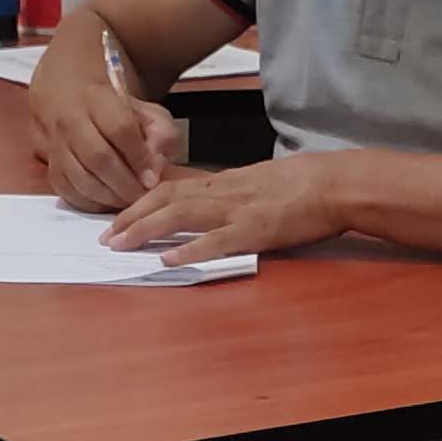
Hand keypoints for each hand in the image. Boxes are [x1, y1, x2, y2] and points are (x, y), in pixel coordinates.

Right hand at [32, 64, 181, 210]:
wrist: (67, 100)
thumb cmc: (115, 111)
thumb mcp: (147, 112)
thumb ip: (161, 135)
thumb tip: (155, 169)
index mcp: (98, 100)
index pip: (120, 129)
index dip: (139, 158)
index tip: (152, 179)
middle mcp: (71, 121)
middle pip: (98, 157)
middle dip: (125, 184)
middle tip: (142, 197)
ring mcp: (56, 146)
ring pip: (81, 178)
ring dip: (109, 197)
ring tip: (128, 201)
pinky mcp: (50, 168)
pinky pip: (68, 192)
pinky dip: (91, 203)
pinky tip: (108, 203)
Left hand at [100, 154, 350, 265]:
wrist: (335, 183)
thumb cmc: (303, 184)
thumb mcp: (258, 182)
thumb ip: (231, 193)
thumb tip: (206, 205)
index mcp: (224, 182)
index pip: (171, 187)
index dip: (139, 202)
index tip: (117, 218)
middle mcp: (223, 192)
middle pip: (165, 198)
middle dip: (131, 217)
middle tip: (105, 237)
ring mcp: (238, 211)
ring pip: (181, 214)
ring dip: (146, 229)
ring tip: (121, 245)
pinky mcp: (256, 231)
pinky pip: (216, 240)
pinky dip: (189, 249)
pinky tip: (168, 258)